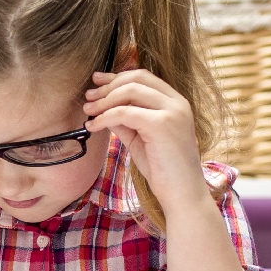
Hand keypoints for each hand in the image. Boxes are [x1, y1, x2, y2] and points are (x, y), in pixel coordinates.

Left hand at [82, 69, 209, 210]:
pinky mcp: (162, 125)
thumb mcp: (140, 138)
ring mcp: (172, 112)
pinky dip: (105, 117)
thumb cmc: (163, 169)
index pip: (144, 77)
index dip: (117, 76)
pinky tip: (93, 126)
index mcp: (176, 102)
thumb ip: (125, 120)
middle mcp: (177, 102)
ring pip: (130, 91)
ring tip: (88, 111)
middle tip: (88, 97)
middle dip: (108, 85)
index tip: (97, 81)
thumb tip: (102, 107)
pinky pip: (125, 112)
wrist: (181, 194)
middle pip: (136, 79)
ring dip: (104, 100)